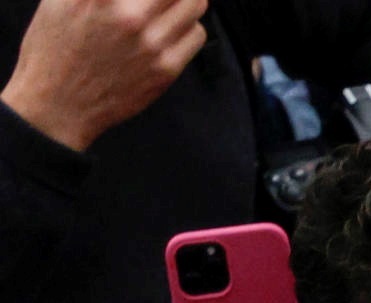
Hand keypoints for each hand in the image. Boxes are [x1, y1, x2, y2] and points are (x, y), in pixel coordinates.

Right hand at [0, 0, 203, 152]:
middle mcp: (127, 17)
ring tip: (172, 2)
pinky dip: (189, 25)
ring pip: (194, 3)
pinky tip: (173, 28)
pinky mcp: (166, 69)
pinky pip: (197, 34)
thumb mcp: (59, 2)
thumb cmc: (52, 50)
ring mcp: (151, 44)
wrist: (57, 104)